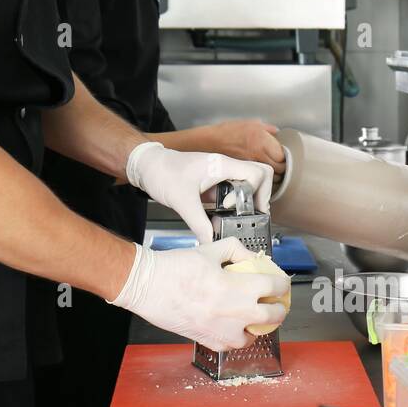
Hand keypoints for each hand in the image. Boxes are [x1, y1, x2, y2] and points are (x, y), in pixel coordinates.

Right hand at [107, 238, 291, 351]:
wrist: (147, 286)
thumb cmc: (175, 268)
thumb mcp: (210, 250)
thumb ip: (236, 251)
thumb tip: (252, 258)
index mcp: (240, 287)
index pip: (276, 286)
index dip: (283, 283)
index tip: (281, 282)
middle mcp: (237, 312)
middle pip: (274, 315)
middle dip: (279, 308)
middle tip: (275, 302)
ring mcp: (223, 330)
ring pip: (255, 335)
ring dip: (258, 326)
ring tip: (254, 317)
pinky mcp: (209, 341)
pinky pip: (233, 344)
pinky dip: (237, 336)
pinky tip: (234, 326)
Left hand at [126, 141, 273, 244]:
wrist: (146, 165)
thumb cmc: (161, 172)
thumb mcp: (182, 202)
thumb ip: (199, 224)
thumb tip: (211, 241)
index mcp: (221, 165)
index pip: (257, 173)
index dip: (258, 193)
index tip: (247, 209)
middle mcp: (224, 166)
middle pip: (259, 174)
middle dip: (261, 195)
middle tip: (253, 212)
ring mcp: (220, 171)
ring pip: (247, 181)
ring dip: (247, 198)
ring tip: (238, 214)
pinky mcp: (213, 179)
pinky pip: (233, 187)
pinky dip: (234, 200)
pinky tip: (223, 212)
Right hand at [198, 120, 286, 175]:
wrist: (211, 142)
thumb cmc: (229, 131)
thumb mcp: (251, 123)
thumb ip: (268, 129)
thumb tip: (277, 133)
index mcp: (262, 141)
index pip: (283, 156)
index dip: (285, 157)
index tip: (283, 154)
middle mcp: (259, 154)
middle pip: (280, 169)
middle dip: (282, 167)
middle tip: (280, 163)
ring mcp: (253, 165)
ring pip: (272, 176)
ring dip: (275, 174)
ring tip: (273, 168)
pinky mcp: (247, 172)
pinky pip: (261, 177)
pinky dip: (265, 177)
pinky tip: (263, 172)